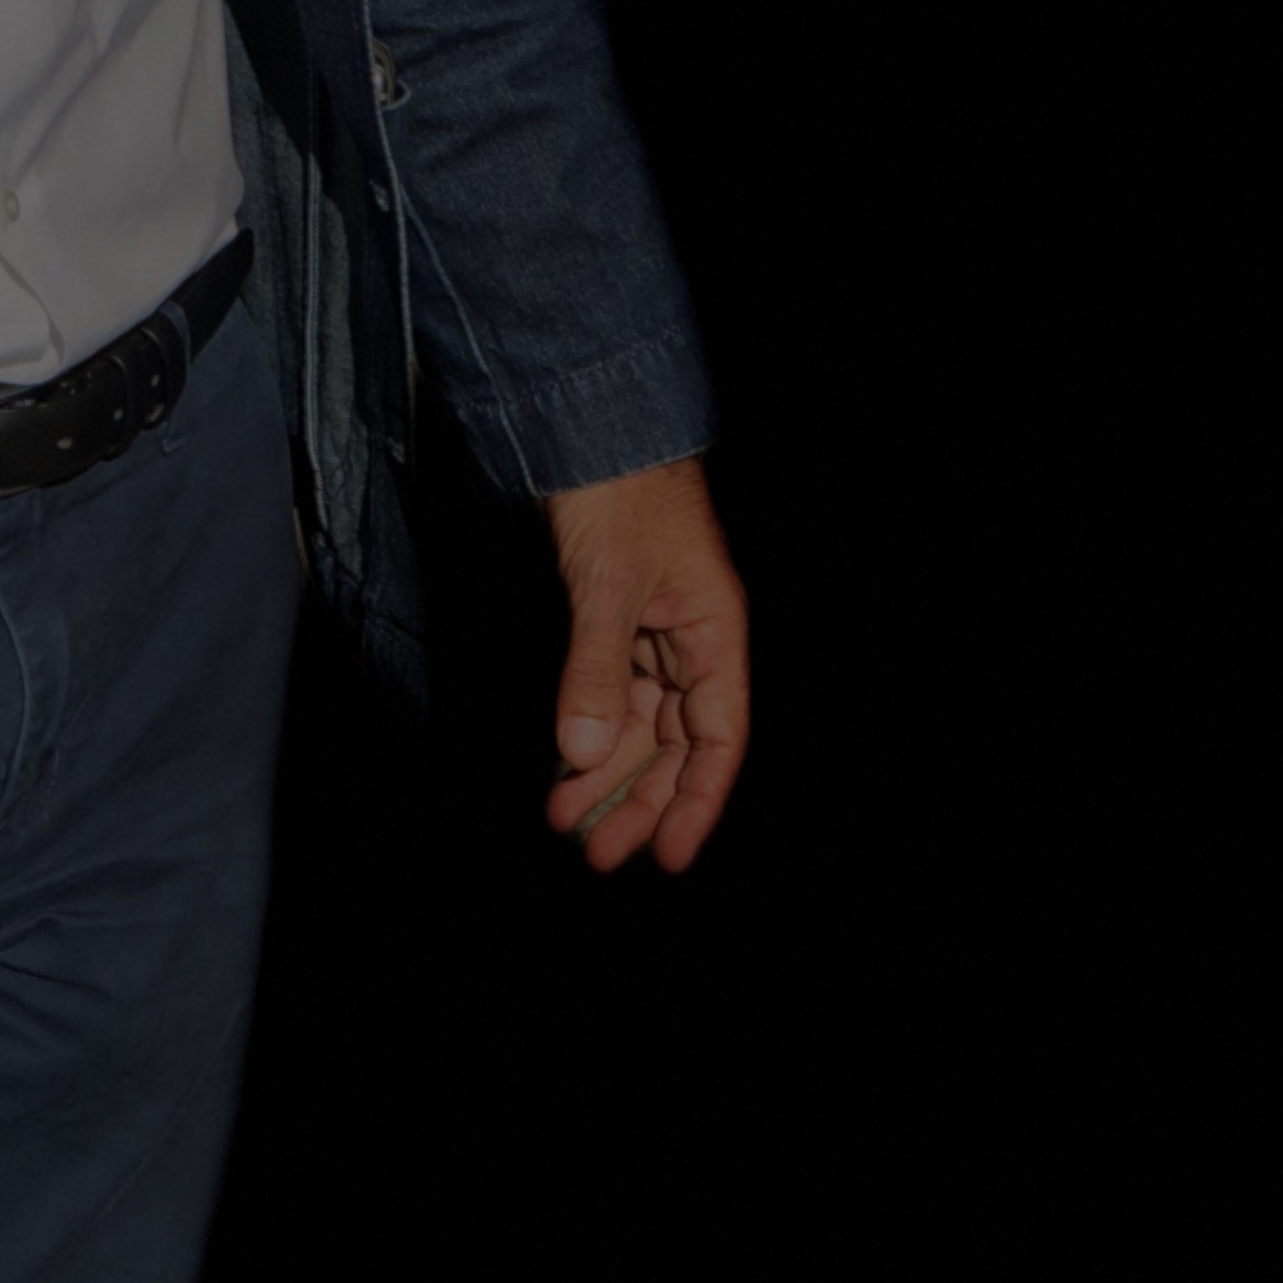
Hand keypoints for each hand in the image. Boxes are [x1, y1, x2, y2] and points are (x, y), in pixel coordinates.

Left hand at [541, 456, 749, 875]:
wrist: (590, 425)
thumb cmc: (618, 492)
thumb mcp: (606, 583)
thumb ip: (595, 668)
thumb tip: (580, 752)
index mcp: (715, 632)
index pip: (718, 738)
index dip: (698, 801)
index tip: (670, 857)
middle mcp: (693, 638)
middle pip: (677, 741)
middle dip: (640, 799)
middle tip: (596, 854)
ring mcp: (655, 629)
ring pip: (641, 723)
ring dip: (606, 772)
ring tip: (565, 820)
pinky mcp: (618, 617)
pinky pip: (612, 692)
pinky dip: (589, 730)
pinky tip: (564, 766)